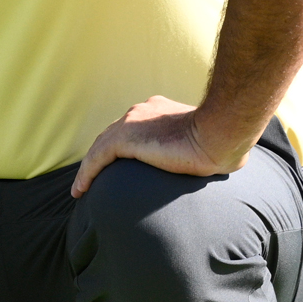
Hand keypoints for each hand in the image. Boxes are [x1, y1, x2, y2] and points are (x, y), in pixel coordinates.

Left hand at [70, 96, 251, 195]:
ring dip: (88, 170)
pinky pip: (97, 158)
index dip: (119, 148)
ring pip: (100, 148)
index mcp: (158, 110)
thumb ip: (193, 148)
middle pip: (110, 137)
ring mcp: (132, 122)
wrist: (221, 134)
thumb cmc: (222, 142)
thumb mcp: (204, 143)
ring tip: (81, 190)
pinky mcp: (126, 138)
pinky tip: (80, 191)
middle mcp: (142, 112)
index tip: (114, 166)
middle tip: (90, 179)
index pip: (131, 129)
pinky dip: (86, 174)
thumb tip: (204, 164)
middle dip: (98, 157)